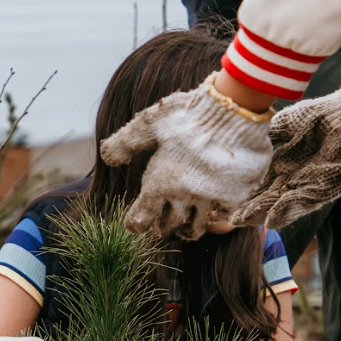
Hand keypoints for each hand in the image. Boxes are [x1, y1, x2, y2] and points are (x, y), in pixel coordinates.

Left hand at [100, 74, 272, 239]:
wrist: (233, 111)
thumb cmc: (187, 114)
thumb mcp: (148, 123)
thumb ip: (125, 142)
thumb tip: (107, 159)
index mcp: (159, 183)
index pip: (140, 221)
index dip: (134, 224)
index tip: (134, 223)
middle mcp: (183, 197)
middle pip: (168, 227)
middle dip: (160, 227)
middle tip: (159, 225)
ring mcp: (210, 199)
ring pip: (196, 228)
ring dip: (186, 229)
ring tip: (184, 226)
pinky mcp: (233, 196)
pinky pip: (222, 218)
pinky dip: (215, 219)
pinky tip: (211, 211)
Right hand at [231, 81, 340, 228]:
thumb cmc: (318, 115)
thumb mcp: (285, 125)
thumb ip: (267, 136)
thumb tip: (244, 146)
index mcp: (283, 165)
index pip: (261, 185)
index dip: (246, 195)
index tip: (228, 203)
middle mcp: (294, 179)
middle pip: (269, 199)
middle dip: (252, 211)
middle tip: (232, 221)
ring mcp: (309, 185)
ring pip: (283, 204)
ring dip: (265, 214)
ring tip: (247, 222)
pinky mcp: (326, 189)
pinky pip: (303, 203)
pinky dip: (286, 210)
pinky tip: (271, 219)